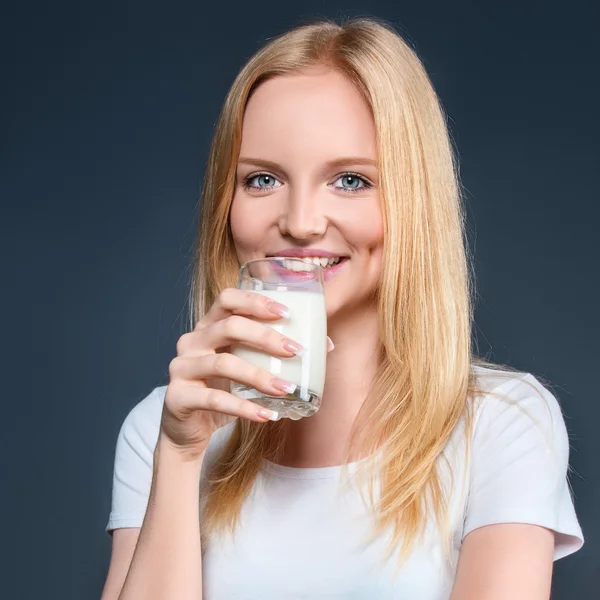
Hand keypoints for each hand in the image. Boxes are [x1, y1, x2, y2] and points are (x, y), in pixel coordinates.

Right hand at [160, 288, 328, 459]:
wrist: (188, 430)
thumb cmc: (222, 390)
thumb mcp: (247, 367)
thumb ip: (274, 353)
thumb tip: (326, 345)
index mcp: (208, 326)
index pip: (227, 299)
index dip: (256, 301)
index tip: (287, 313)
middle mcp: (191, 341)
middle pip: (229, 327)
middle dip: (266, 337)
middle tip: (295, 351)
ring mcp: (180, 368)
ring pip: (223, 364)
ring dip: (260, 376)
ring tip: (287, 389)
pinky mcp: (177, 397)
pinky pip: (214, 399)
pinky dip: (244, 407)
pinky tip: (266, 415)